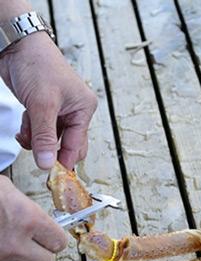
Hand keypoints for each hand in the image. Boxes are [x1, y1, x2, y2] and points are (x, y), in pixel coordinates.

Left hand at [0, 32, 96, 169]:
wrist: (16, 44)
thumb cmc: (38, 65)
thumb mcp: (42, 105)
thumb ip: (45, 136)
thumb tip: (47, 163)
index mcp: (83, 109)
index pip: (77, 144)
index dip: (66, 161)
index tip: (55, 176)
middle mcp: (74, 112)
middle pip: (68, 144)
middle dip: (52, 152)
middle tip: (41, 163)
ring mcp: (58, 111)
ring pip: (52, 139)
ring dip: (38, 142)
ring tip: (26, 137)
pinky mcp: (43, 109)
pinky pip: (40, 130)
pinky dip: (30, 134)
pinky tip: (23, 130)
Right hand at [0, 176, 67, 260]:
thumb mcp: (4, 189)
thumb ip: (25, 208)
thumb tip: (37, 221)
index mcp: (27, 219)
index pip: (59, 242)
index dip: (55, 240)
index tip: (51, 238)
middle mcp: (14, 244)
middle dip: (40, 257)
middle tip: (31, 248)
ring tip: (9, 257)